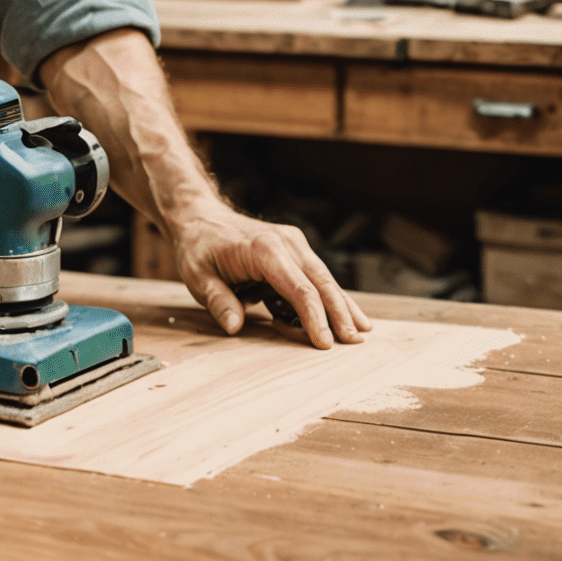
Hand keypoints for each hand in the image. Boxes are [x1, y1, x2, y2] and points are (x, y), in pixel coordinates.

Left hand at [169, 200, 371, 349]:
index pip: (298, 288)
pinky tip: (349, 313)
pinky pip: (317, 275)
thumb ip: (218, 300)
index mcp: (263, 249)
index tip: (324, 343)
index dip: (314, 317)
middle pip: (320, 282)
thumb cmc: (199, 248)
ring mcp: (293, 243)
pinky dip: (332, 295)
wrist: (201, 217)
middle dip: (339, 313)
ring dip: (343, 304)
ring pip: (325, 277)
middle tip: (354, 341)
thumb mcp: (198, 276)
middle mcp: (285, 242)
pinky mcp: (294, 248)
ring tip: (363, 330)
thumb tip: (234, 327)